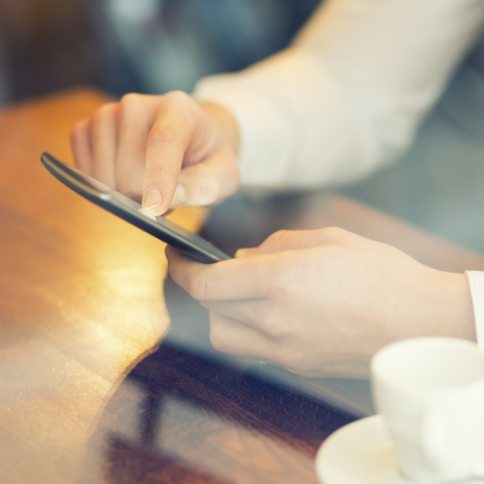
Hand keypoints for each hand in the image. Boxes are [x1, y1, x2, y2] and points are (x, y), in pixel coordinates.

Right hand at [71, 91, 239, 214]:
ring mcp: (107, 114)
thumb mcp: (224, 175)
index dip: (157, 178)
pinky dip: (101, 187)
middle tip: (165, 194)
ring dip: (124, 195)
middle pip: (129, 170)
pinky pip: (83, 171)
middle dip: (145, 197)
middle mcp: (137, 104)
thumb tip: (169, 198)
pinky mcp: (86, 129)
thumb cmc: (207, 158)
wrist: (188, 139)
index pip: (162, 143)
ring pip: (103, 175)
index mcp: (178, 109)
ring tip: (147, 185)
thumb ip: (206, 186)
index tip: (153, 209)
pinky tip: (123, 180)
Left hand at [167, 227, 473, 377]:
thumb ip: (276, 245)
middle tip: (213, 269)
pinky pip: (252, 348)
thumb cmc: (380, 272)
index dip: (183, 269)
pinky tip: (267, 312)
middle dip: (203, 287)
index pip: (208, 283)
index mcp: (282, 281)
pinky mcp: (297, 365)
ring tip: (240, 294)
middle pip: (210, 310)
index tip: (176, 256)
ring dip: (220, 313)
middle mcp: (276, 320)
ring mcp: (285, 349)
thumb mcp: (328, 238)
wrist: (420, 323)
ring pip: (224, 336)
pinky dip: (246, 329)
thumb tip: (244, 256)